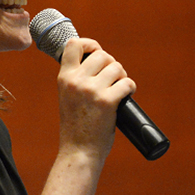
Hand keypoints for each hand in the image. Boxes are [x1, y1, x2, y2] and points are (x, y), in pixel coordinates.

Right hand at [56, 37, 135, 160]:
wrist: (78, 150)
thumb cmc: (76, 125)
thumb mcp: (67, 96)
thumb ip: (77, 79)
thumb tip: (98, 61)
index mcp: (64, 78)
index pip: (73, 44)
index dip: (89, 44)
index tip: (96, 51)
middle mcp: (76, 81)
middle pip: (102, 55)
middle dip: (111, 64)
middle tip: (112, 78)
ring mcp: (92, 90)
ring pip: (117, 67)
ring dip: (122, 76)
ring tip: (119, 88)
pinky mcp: (107, 101)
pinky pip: (127, 83)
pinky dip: (130, 88)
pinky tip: (126, 96)